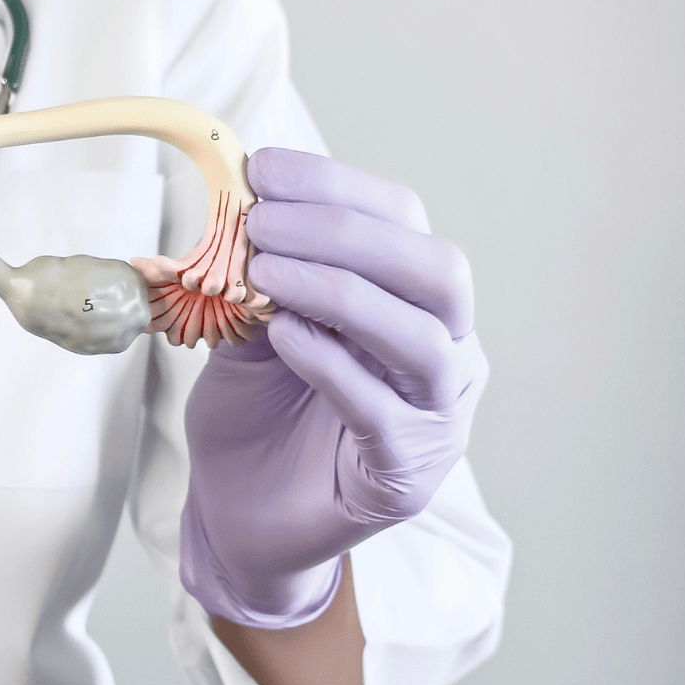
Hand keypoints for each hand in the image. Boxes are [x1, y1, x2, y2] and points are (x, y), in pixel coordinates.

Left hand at [179, 149, 486, 627]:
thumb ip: (258, 275)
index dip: (338, 187)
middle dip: (348, 232)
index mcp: (414, 302)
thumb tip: (238, 202)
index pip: (403, 222)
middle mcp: (446, 351)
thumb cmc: (256, 416)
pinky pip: (383, 409)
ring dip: (342, 290)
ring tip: (266, 271)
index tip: (263, 168)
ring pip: (424, 336)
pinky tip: (284, 337)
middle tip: (263, 222)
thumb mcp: (249, 328)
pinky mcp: (405, 473)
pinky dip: (333, 364)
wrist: (240, 516)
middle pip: (435, 270)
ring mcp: (437, 415)